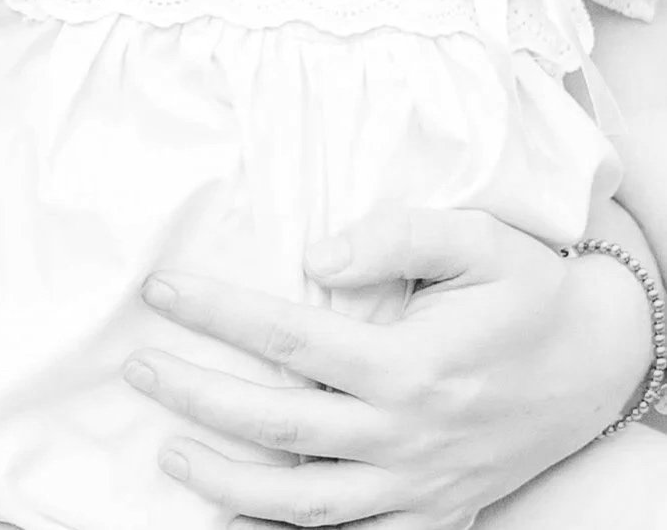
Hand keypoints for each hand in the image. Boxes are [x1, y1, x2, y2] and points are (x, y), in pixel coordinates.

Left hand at [123, 207, 652, 528]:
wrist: (599, 362)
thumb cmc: (529, 290)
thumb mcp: (478, 239)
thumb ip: (396, 235)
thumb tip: (317, 254)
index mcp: (411, 362)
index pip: (290, 336)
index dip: (218, 313)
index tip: (161, 290)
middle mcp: (408, 432)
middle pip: (281, 424)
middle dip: (199, 397)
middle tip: (138, 368)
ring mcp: (421, 484)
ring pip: (307, 503)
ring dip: (231, 484)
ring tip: (171, 450)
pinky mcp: (436, 513)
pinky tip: (241, 518)